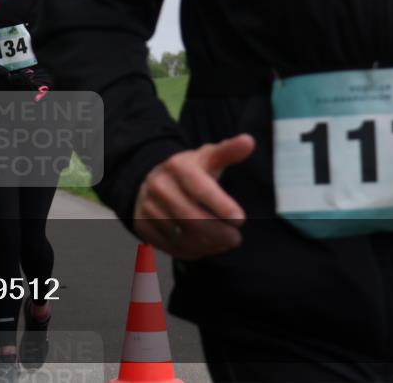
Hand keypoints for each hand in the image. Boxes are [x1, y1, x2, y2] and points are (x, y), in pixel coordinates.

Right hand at [133, 134, 254, 260]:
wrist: (149, 180)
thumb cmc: (189, 171)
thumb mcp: (207, 158)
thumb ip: (228, 151)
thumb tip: (249, 141)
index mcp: (177, 166)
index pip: (200, 189)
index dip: (221, 206)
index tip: (240, 220)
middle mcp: (159, 186)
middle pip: (192, 218)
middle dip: (219, 233)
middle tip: (235, 239)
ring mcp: (148, 207)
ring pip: (182, 236)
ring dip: (208, 245)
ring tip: (223, 243)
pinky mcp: (142, 225)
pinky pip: (171, 247)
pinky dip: (193, 251)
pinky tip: (206, 246)